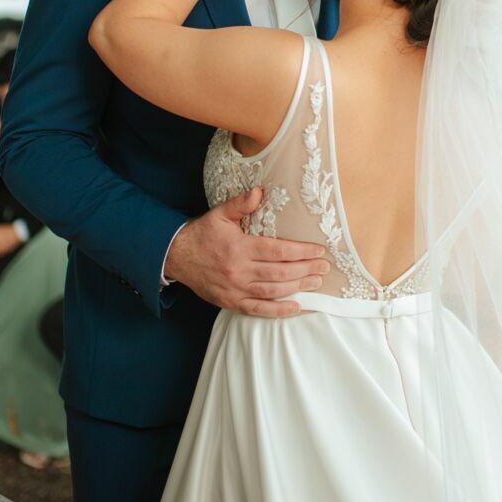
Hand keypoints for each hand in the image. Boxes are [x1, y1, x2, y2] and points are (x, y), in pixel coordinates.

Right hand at [164, 188, 329, 316]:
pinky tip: (296, 307)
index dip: (300, 251)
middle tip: (324, 267)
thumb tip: (260, 191)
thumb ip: (241, 203)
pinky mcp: (231, 302)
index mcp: (239, 247)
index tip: (318, 250)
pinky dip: (278, 310)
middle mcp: (239, 270)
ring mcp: (235, 289)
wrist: (176, 257)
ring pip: (272, 291)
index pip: (277, 251)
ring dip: (297, 288)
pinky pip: (258, 309)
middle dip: (305, 269)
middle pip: (279, 272)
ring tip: (316, 282)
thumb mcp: (220, 214)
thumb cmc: (202, 233)